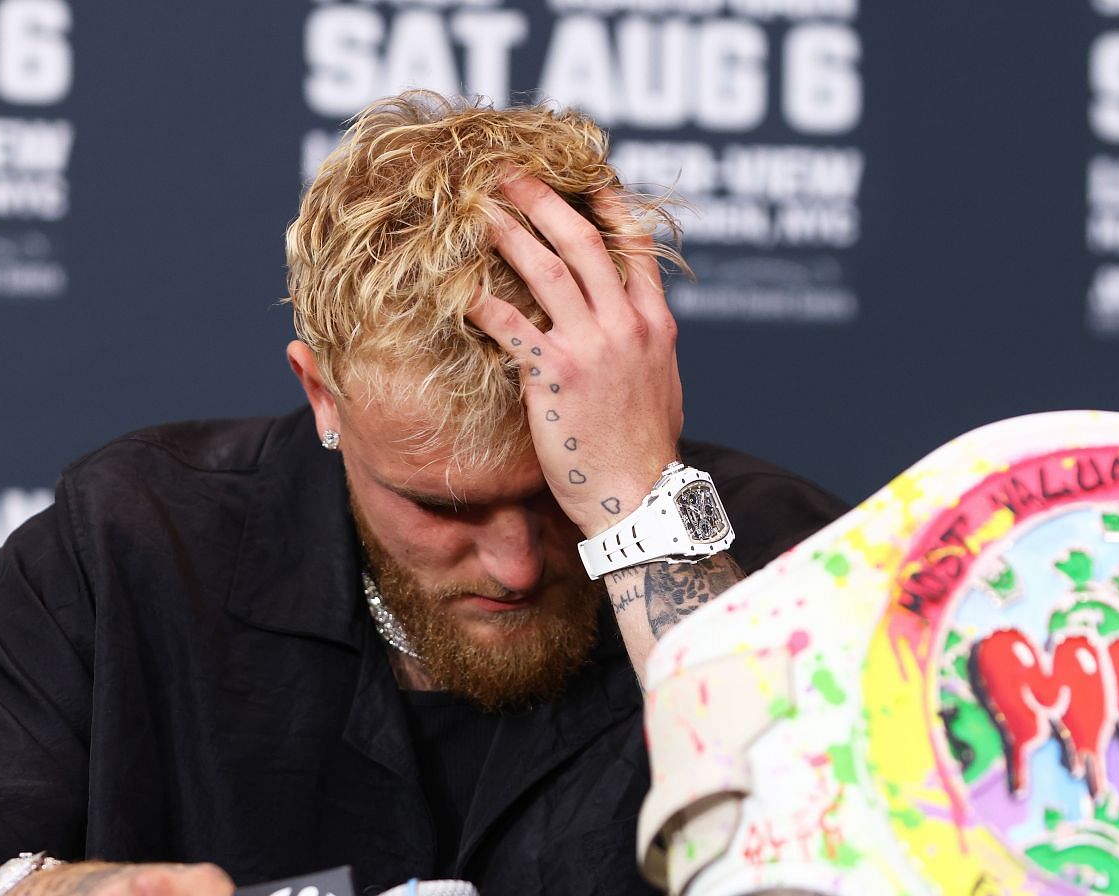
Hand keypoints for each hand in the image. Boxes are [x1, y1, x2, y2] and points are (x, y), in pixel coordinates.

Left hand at [468, 175, 682, 538]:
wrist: (640, 497)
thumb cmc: (645, 449)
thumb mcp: (661, 383)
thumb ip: (644, 344)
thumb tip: (632, 322)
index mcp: (654, 323)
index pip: (634, 246)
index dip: (607, 205)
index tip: (584, 177)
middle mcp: (625, 325)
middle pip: (582, 241)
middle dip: (544, 200)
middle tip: (510, 175)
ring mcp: (591, 347)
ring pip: (545, 269)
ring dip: (508, 232)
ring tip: (479, 210)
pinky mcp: (555, 376)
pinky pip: (510, 326)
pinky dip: (482, 302)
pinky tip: (457, 287)